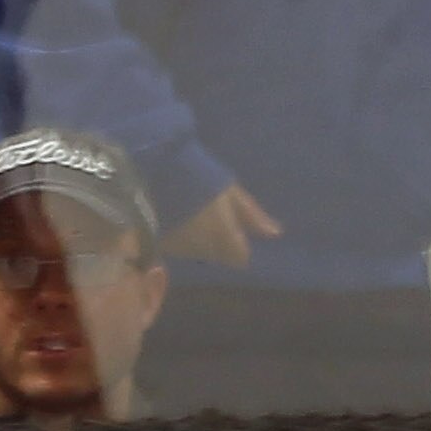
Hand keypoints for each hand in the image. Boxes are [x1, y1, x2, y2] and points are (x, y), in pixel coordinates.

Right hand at [162, 182, 283, 270]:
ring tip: (193, 215)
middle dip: (219, 244)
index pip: (239, 257)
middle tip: (213, 218)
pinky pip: (178, 248)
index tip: (236, 232)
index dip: (239, 245)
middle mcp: (202, 251)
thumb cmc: (199, 178)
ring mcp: (179, 251)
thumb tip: (276, 234)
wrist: (154, 173)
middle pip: (218, 255)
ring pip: (198, 252)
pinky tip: (176, 219)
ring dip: (199, 241)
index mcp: (224, 238)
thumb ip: (252, 215)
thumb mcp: (230, 191)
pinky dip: (181, 238)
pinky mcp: (159, 246)